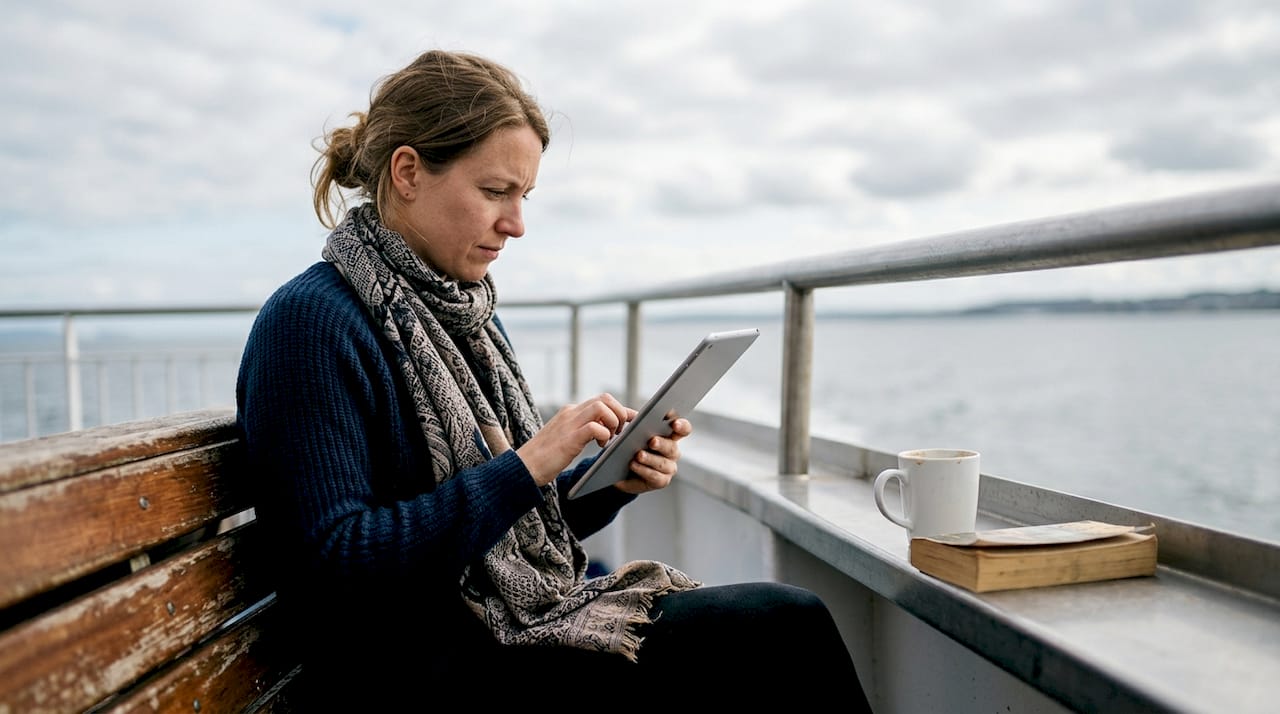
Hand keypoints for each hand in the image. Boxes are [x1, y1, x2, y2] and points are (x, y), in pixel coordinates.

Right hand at [516, 393, 635, 485]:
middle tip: (620, 432)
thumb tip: (606, 431)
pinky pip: (595, 426)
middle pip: (605, 398)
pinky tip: (601, 446)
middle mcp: (571, 413)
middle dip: (620, 412)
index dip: (621, 409)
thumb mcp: (567, 439)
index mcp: (570, 412)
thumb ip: (584, 431)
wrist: (524, 468)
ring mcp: (569, 423)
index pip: (601, 400)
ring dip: (614, 422)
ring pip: (602, 407)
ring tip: (611, 438)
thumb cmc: (546, 458)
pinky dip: (604, 434)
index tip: (632, 420)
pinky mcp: (569, 438)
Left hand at [614, 417, 692, 495]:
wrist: (620, 469)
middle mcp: (672, 451)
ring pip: (663, 463)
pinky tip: (633, 465)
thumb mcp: (632, 431)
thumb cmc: (628, 446)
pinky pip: (655, 476)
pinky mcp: (661, 481)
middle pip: (672, 447)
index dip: (681, 425)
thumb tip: (636, 418)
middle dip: (662, 443)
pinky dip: (643, 470)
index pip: (683, 429)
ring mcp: (669, 468)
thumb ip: (636, 422)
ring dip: (650, 458)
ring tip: (639, 455)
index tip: (674, 423)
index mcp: (670, 436)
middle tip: (652, 441)